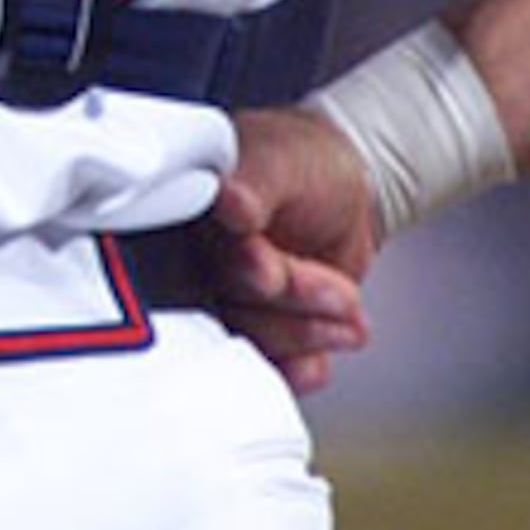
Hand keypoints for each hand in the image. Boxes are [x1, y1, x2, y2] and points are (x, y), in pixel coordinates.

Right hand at [204, 104, 380, 396]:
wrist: (344, 189)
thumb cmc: (299, 162)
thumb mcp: (279, 160)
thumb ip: (253, 185)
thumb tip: (230, 203)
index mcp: (181, 215)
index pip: (187, 262)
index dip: (235, 272)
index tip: (269, 268)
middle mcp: (192, 263)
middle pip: (225, 309)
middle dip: (287, 307)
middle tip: (338, 293)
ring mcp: (224, 300)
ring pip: (251, 341)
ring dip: (307, 332)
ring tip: (348, 304)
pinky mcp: (256, 330)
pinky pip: (267, 367)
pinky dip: (299, 369)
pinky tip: (319, 359)